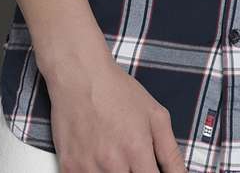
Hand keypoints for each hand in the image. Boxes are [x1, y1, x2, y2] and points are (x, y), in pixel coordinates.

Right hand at [45, 52, 188, 171]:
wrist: (80, 77)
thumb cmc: (118, 92)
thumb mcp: (155, 116)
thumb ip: (171, 153)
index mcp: (137, 150)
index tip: (152, 171)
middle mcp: (112, 164)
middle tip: (133, 159)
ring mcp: (87, 168)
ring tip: (114, 154)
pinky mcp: (68, 168)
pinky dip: (94, 172)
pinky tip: (98, 157)